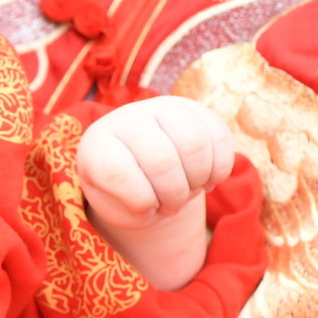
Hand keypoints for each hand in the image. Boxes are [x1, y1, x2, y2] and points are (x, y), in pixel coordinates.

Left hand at [73, 96, 236, 289]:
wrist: (143, 166)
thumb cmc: (125, 194)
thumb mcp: (117, 207)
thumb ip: (129, 208)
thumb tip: (154, 204)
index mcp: (98, 144)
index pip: (117, 172)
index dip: (140, 201)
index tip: (145, 209)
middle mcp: (127, 118)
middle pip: (162, 161)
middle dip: (173, 196)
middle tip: (171, 207)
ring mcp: (162, 108)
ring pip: (194, 144)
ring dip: (198, 180)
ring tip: (188, 191)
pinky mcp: (195, 109)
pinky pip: (219, 136)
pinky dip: (219, 168)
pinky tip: (206, 179)